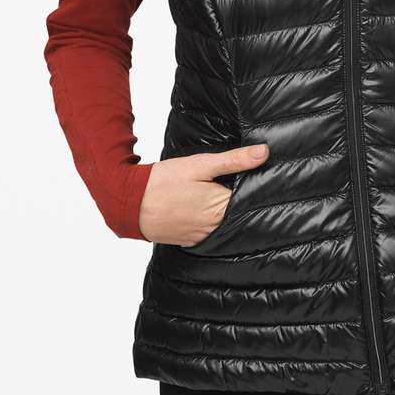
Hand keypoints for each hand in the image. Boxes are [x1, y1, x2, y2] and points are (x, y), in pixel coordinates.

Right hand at [138, 142, 270, 243]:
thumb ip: (234, 160)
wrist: (130, 203)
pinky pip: (210, 231)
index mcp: (220, 208)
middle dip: (244, 199)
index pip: (251, 200)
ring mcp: (202, 236)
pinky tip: (206, 207)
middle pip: (239, 213)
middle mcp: (215, 227)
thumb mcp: (200, 165)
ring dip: (227, 211)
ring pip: (225, 223)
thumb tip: (263, 153)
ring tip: (222, 194)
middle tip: (245, 183)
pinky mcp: (192, 240)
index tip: (264, 178)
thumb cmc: (163, 181)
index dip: (258, 188)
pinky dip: (212, 220)